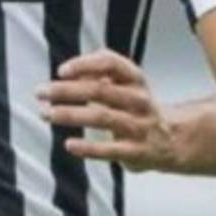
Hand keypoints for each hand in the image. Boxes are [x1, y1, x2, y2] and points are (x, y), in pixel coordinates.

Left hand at [36, 49, 175, 172]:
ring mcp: (139, 126)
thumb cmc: (138, 107)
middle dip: (66, 90)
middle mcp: (139, 100)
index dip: (84, 64)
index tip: (61, 71)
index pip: (111, 63)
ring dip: (70, 115)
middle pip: (100, 90)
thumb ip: (99, 73)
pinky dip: (88, 147)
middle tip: (41, 92)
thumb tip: (68, 74)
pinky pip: (110, 150)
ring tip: (46, 114)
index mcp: (135, 80)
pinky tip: (69, 144)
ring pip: (102, 117)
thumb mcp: (127, 84)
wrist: (174, 140)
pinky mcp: (137, 152)